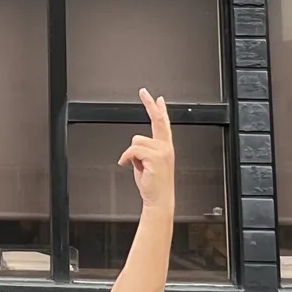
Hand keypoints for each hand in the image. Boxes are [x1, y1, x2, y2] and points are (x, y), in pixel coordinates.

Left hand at [119, 88, 174, 210]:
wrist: (159, 199)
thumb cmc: (153, 184)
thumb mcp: (145, 163)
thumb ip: (142, 151)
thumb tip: (134, 146)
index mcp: (165, 147)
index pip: (163, 124)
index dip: (160, 109)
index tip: (157, 99)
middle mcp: (166, 147)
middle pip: (158, 120)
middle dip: (150, 104)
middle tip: (144, 92)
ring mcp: (162, 151)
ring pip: (136, 140)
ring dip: (131, 153)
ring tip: (138, 166)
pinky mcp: (155, 157)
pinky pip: (132, 150)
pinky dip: (126, 157)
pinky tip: (127, 165)